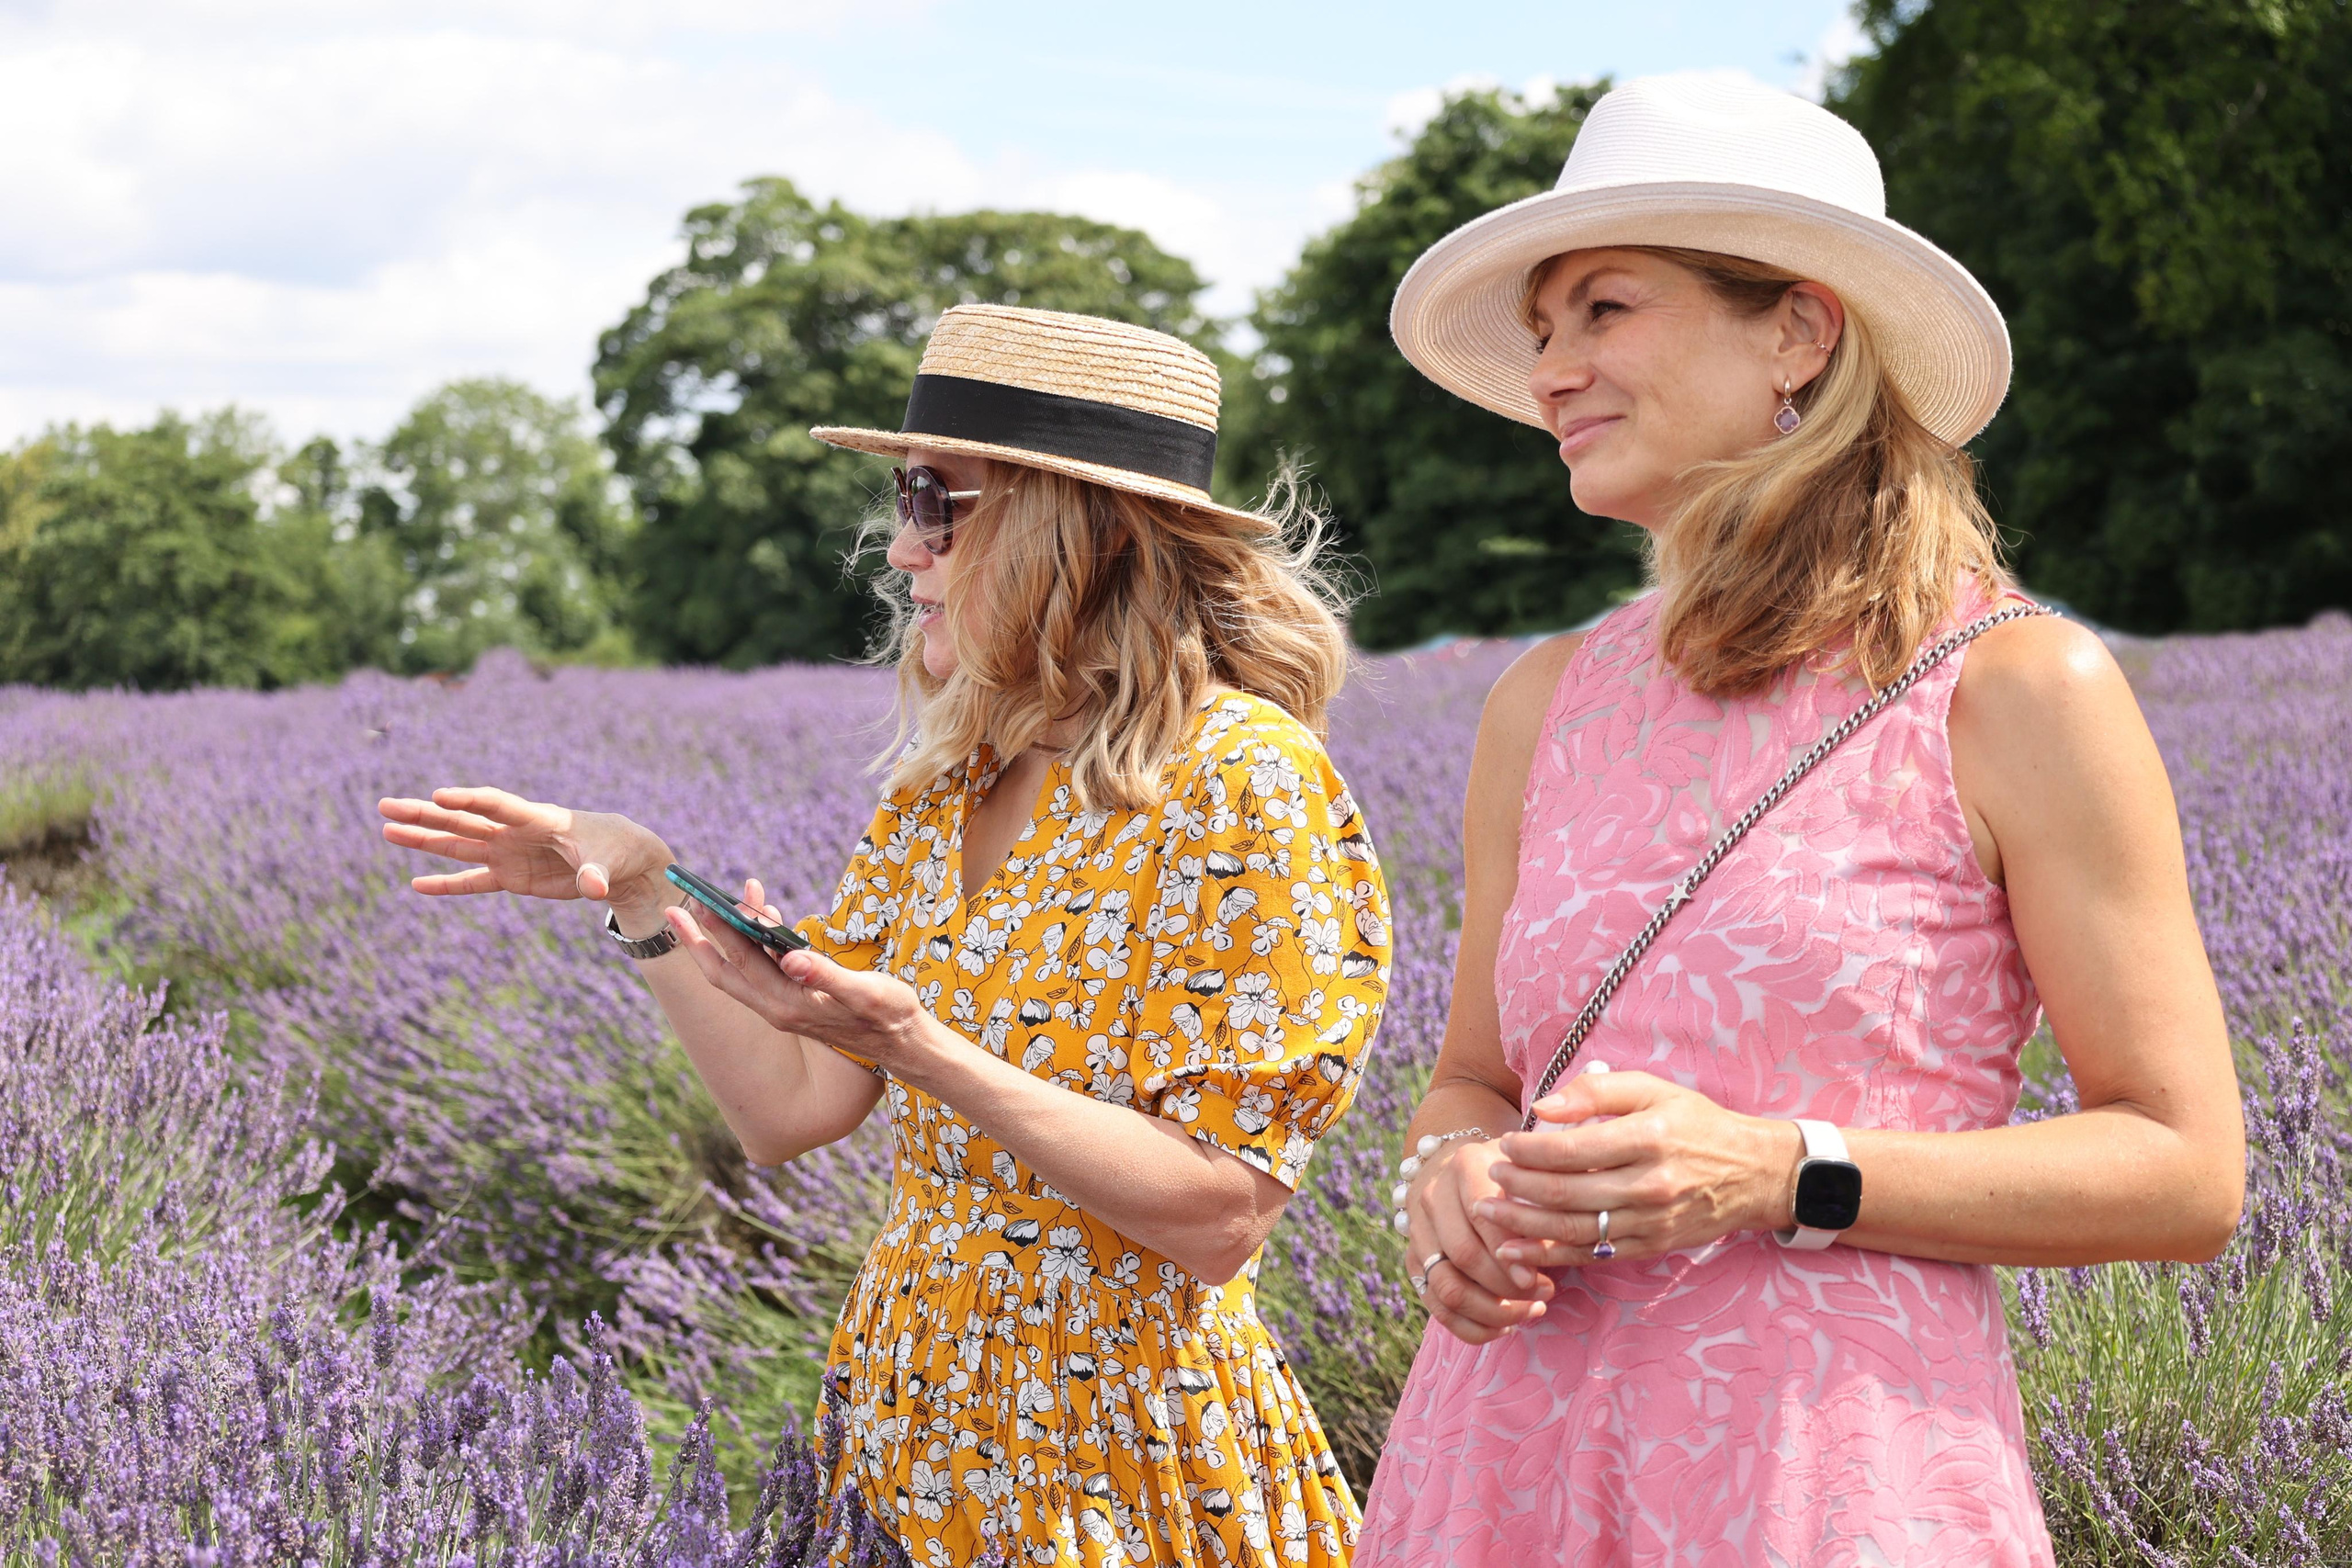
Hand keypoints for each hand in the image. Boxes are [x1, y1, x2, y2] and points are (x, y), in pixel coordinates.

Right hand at [377, 787, 673, 916]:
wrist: (617, 860)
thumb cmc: (613, 850)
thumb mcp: (606, 861)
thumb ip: (595, 874)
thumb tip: (593, 888)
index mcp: (536, 818)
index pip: (495, 805)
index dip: (468, 800)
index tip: (438, 796)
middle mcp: (513, 832)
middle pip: (462, 820)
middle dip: (424, 814)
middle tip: (385, 806)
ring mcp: (508, 853)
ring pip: (457, 845)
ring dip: (423, 839)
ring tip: (387, 830)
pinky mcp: (510, 876)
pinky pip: (471, 881)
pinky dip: (446, 885)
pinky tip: (417, 883)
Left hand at [666, 898, 937, 1074]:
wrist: (904, 1045)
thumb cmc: (890, 1016)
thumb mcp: (866, 992)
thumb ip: (828, 976)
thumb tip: (792, 957)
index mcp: (789, 1005)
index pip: (744, 962)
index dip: (721, 930)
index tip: (700, 901)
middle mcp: (777, 1009)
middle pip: (724, 972)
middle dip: (698, 940)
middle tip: (674, 907)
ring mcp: (783, 1008)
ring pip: (740, 972)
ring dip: (725, 937)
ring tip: (718, 900)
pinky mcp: (793, 1004)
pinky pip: (760, 972)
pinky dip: (752, 945)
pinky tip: (762, 921)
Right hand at [1402, 1136, 1554, 1345]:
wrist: (1462, 1167)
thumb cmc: (1511, 1176)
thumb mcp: (1531, 1177)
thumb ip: (1539, 1210)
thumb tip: (1542, 1261)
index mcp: (1465, 1167)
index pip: (1482, 1217)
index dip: (1509, 1255)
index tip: (1538, 1280)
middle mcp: (1434, 1196)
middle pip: (1464, 1256)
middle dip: (1507, 1287)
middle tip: (1544, 1296)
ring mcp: (1419, 1230)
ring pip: (1447, 1287)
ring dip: (1492, 1312)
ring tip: (1528, 1312)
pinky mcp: (1414, 1260)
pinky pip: (1437, 1307)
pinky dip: (1472, 1327)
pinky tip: (1504, 1326)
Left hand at [1476, 1070, 1801, 1267]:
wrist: (1754, 1173)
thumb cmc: (1695, 1123)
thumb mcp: (1653, 1089)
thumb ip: (1596, 1091)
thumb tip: (1541, 1107)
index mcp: (1648, 1137)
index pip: (1572, 1149)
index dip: (1528, 1150)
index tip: (1504, 1144)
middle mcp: (1649, 1184)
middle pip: (1567, 1192)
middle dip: (1518, 1188)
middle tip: (1489, 1179)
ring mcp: (1651, 1221)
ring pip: (1575, 1230)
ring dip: (1524, 1224)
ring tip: (1488, 1213)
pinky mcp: (1651, 1247)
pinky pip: (1593, 1256)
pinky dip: (1551, 1256)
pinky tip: (1518, 1251)